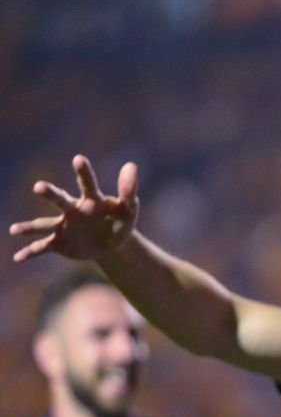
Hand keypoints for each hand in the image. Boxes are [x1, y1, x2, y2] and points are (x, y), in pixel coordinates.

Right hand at [10, 154, 138, 262]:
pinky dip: (31, 252)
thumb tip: (131, 165)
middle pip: (60, 200)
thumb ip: (129, 190)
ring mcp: (64, 226)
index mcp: (92, 200)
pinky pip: (43, 247)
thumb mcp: (129, 209)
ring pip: (44, 225)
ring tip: (14, 230)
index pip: (88, 184)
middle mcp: (73, 211)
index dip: (84, 172)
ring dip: (29, 228)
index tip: (79, 159)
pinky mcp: (60, 243)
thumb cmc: (120, 220)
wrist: (112, 243)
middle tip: (39, 187)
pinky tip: (18, 257)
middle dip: (50, 194)